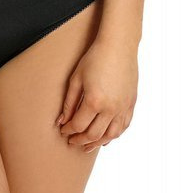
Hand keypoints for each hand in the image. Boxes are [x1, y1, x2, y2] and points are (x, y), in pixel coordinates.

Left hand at [55, 37, 137, 152]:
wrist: (118, 46)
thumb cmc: (94, 58)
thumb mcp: (76, 78)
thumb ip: (69, 102)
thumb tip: (61, 121)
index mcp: (94, 101)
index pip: (78, 125)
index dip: (69, 130)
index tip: (63, 130)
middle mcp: (110, 108)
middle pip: (93, 134)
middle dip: (80, 140)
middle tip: (72, 141)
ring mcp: (123, 107)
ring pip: (111, 135)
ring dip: (97, 142)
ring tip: (87, 145)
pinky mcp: (131, 104)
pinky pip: (123, 126)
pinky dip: (114, 135)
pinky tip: (106, 138)